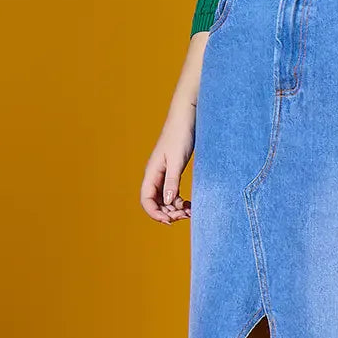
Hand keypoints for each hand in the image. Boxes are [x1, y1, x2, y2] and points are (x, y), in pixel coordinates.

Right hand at [140, 103, 195, 224]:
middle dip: (168, 213)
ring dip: (175, 208)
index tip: (169, 221)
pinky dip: (180, 200)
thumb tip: (167, 201)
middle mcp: (155, 175)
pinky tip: (190, 204)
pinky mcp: (174, 171)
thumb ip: (172, 181)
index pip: (146, 199)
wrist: (187, 116)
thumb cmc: (180, 135)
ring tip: (190, 211)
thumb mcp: (176, 160)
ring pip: (165, 199)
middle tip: (185, 216)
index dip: (155, 213)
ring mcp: (164, 173)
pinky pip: (173, 192)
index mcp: (152, 172)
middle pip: (156, 202)